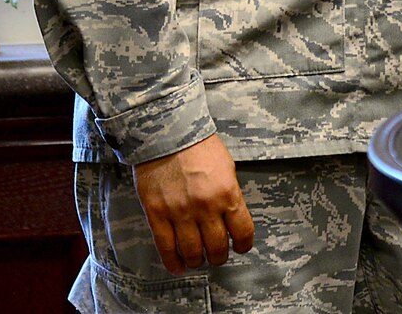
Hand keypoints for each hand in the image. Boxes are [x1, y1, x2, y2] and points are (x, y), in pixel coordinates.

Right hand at [132, 133, 254, 273]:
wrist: (167, 134)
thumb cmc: (199, 146)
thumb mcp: (226, 168)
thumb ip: (229, 194)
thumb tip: (230, 218)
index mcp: (227, 194)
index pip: (243, 231)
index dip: (244, 244)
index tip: (241, 247)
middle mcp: (205, 207)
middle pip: (217, 247)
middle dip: (220, 256)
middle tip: (217, 255)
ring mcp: (179, 213)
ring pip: (192, 251)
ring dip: (198, 260)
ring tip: (199, 259)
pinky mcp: (157, 214)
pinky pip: (165, 247)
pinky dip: (173, 262)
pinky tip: (179, 267)